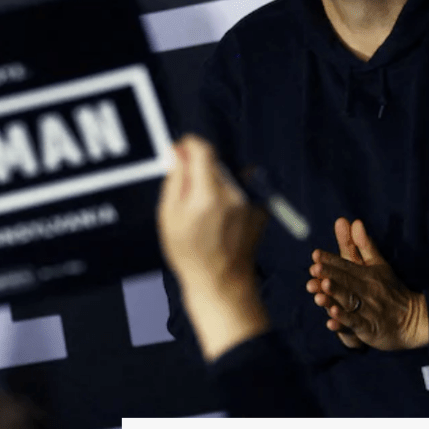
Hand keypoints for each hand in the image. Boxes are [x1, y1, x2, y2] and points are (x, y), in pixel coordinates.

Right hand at [157, 134, 269, 361]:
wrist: (221, 282)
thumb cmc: (190, 254)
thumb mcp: (169, 216)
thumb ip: (175, 179)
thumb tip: (178, 152)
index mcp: (208, 194)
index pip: (203, 149)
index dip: (188, 146)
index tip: (179, 152)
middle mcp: (233, 193)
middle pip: (215, 164)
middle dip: (199, 171)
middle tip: (187, 197)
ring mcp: (250, 201)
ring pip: (227, 178)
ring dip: (213, 186)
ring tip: (204, 215)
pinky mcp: (259, 209)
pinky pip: (240, 191)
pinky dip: (228, 198)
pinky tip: (220, 221)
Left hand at [305, 218, 428, 350]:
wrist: (413, 320)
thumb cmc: (390, 289)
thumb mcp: (378, 265)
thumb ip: (364, 245)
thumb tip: (355, 221)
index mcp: (368, 274)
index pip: (347, 265)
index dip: (331, 260)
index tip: (315, 254)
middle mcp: (368, 290)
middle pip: (346, 281)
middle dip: (330, 274)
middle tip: (314, 268)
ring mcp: (369, 310)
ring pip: (350, 301)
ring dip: (335, 295)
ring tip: (321, 289)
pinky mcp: (369, 328)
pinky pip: (356, 324)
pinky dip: (344, 322)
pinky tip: (330, 319)